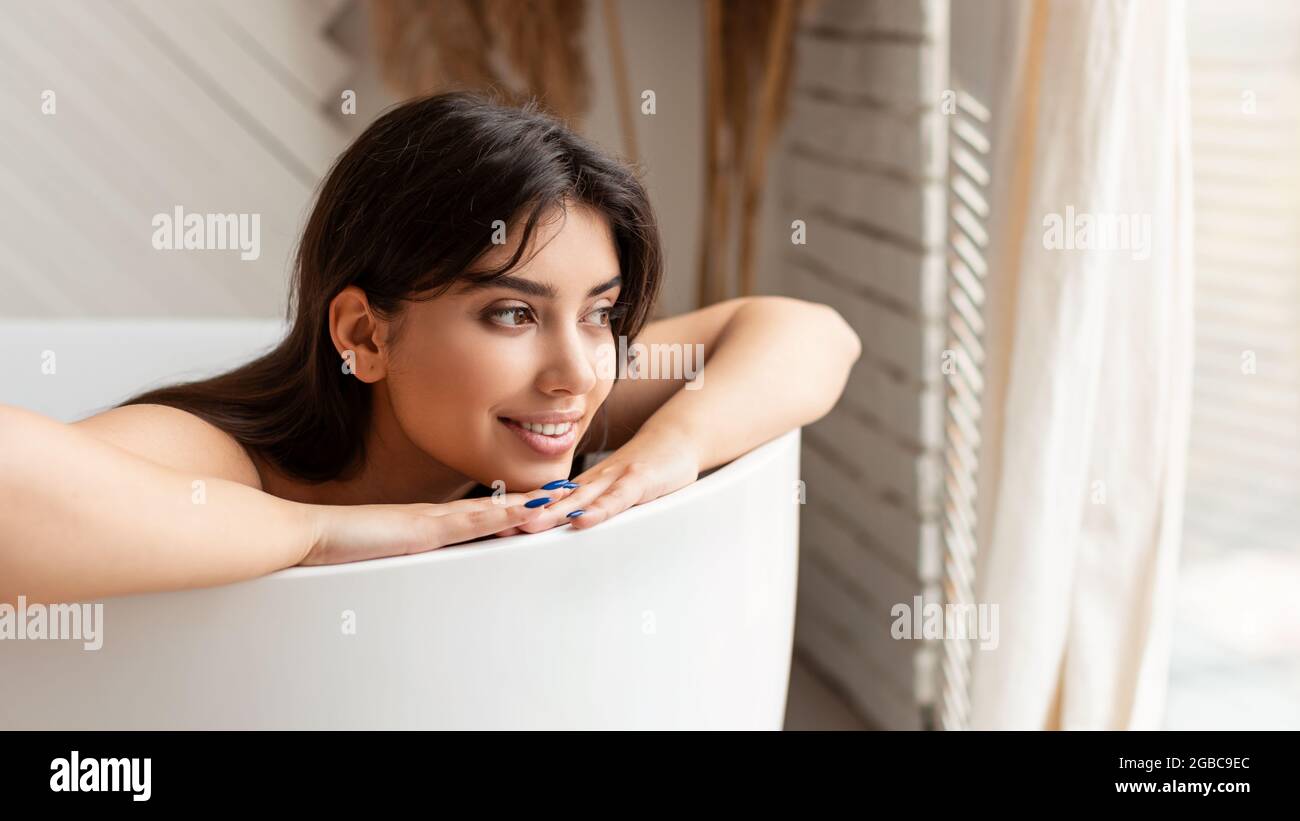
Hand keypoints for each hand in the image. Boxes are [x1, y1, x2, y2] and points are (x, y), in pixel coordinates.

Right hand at [301, 486, 575, 565]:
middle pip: (495, 509)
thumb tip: (403, 563)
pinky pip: (476, 522)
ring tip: (564, 499)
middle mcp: (435, 517)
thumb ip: (394, 556)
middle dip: (532, 503)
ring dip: (530, 506)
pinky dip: (507, 516)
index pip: (478, 516)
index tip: (539, 507)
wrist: (306, 535)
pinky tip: (531, 512)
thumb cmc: (332, 546)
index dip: (510, 511)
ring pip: (495, 511)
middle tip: (567, 496)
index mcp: (425, 523)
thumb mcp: (374, 554)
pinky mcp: (425, 529)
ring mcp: (432, 520)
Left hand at [495, 423, 700, 535]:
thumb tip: (564, 527)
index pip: (548, 499)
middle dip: (526, 514)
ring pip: (580, 499)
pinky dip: (599, 510)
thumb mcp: (613, 490)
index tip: (494, 523)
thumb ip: (591, 506)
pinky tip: (582, 520)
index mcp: (586, 485)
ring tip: (528, 525)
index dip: (522, 511)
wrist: (677, 439)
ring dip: (553, 512)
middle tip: (497, 527)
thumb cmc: (646, 468)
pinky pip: (617, 499)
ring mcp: (616, 478)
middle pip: (556, 500)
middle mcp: (595, 480)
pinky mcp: (640, 481)